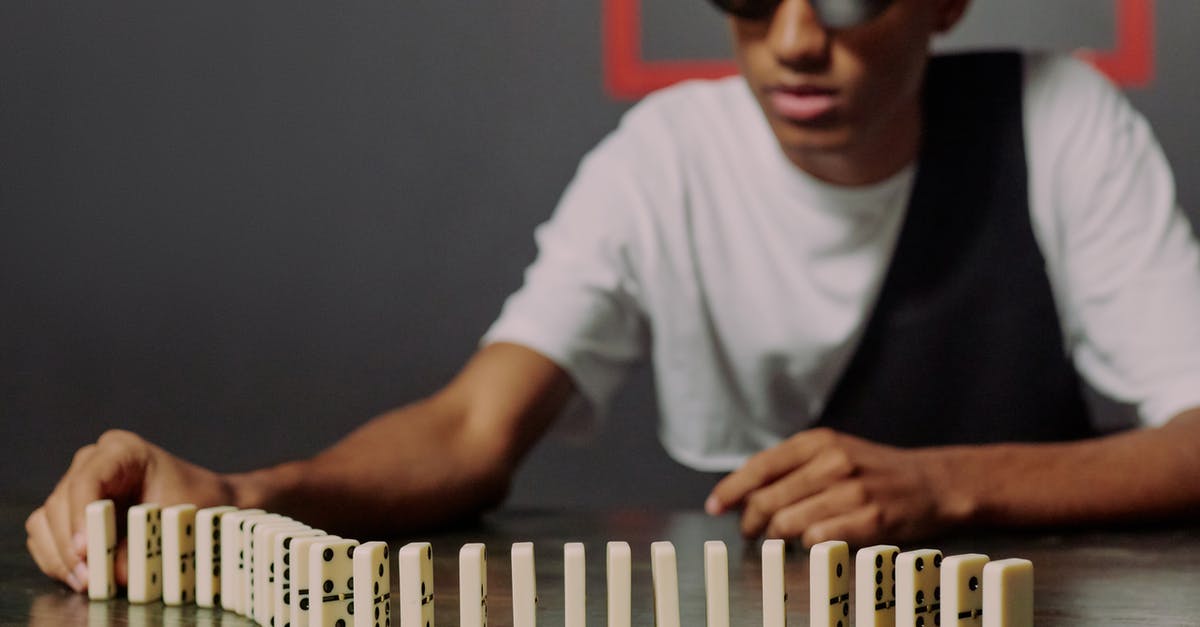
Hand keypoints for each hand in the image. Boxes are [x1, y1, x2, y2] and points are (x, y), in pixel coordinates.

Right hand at [25, 429, 235, 591]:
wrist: (203, 499)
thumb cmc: (195, 500)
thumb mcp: (177, 518)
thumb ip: (145, 542)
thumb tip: (114, 572)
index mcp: (122, 451)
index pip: (88, 479)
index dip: (81, 515)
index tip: (85, 549)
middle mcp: (92, 461)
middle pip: (61, 501)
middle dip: (70, 544)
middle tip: (88, 578)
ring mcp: (76, 483)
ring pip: (47, 519)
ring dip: (60, 556)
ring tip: (85, 582)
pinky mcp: (68, 509)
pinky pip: (46, 534)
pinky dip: (57, 558)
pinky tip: (78, 577)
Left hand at [704, 428, 968, 545]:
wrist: (934, 483)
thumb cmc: (876, 471)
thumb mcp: (834, 452)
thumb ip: (794, 467)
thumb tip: (746, 492)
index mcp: (818, 441)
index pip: (760, 466)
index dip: (731, 489)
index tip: (715, 507)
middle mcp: (832, 461)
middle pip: (768, 499)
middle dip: (751, 522)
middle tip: (750, 533)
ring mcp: (851, 490)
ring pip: (788, 523)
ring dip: (777, 538)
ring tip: (781, 540)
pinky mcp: (870, 518)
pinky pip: (818, 540)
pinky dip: (807, 547)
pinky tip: (811, 546)